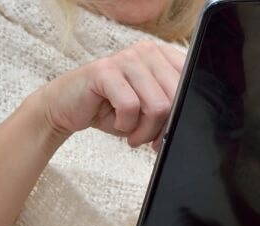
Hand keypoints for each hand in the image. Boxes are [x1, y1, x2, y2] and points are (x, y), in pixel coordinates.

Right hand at [41, 41, 184, 148]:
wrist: (68, 107)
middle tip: (150, 140)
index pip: (191, 83)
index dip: (185, 114)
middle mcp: (147, 51)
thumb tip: (188, 126)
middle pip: (175, 98)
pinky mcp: (104, 70)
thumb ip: (170, 111)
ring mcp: (126, 58)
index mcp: (163, 57)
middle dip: (163, 128)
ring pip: (156, 105)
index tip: (172, 133)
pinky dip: (125, 125)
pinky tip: (116, 122)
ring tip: (132, 134)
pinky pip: (130, 106)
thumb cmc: (111, 108)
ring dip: (144, 131)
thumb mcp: (148, 111)